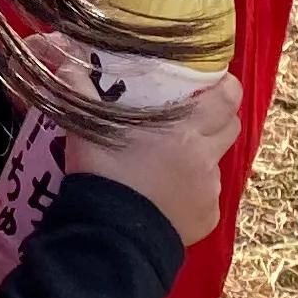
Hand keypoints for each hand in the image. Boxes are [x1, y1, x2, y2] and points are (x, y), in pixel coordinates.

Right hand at [61, 72, 242, 248]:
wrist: (110, 236)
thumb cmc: (103, 173)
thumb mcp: (87, 127)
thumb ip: (81, 91)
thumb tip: (67, 61)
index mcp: (185, 129)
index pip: (226, 98)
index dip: (226, 86)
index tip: (216, 81)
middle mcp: (205, 158)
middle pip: (230, 128)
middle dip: (219, 118)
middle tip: (194, 117)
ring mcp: (209, 191)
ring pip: (215, 165)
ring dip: (200, 159)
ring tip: (170, 165)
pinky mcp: (207, 219)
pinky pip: (206, 199)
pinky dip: (192, 194)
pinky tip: (166, 199)